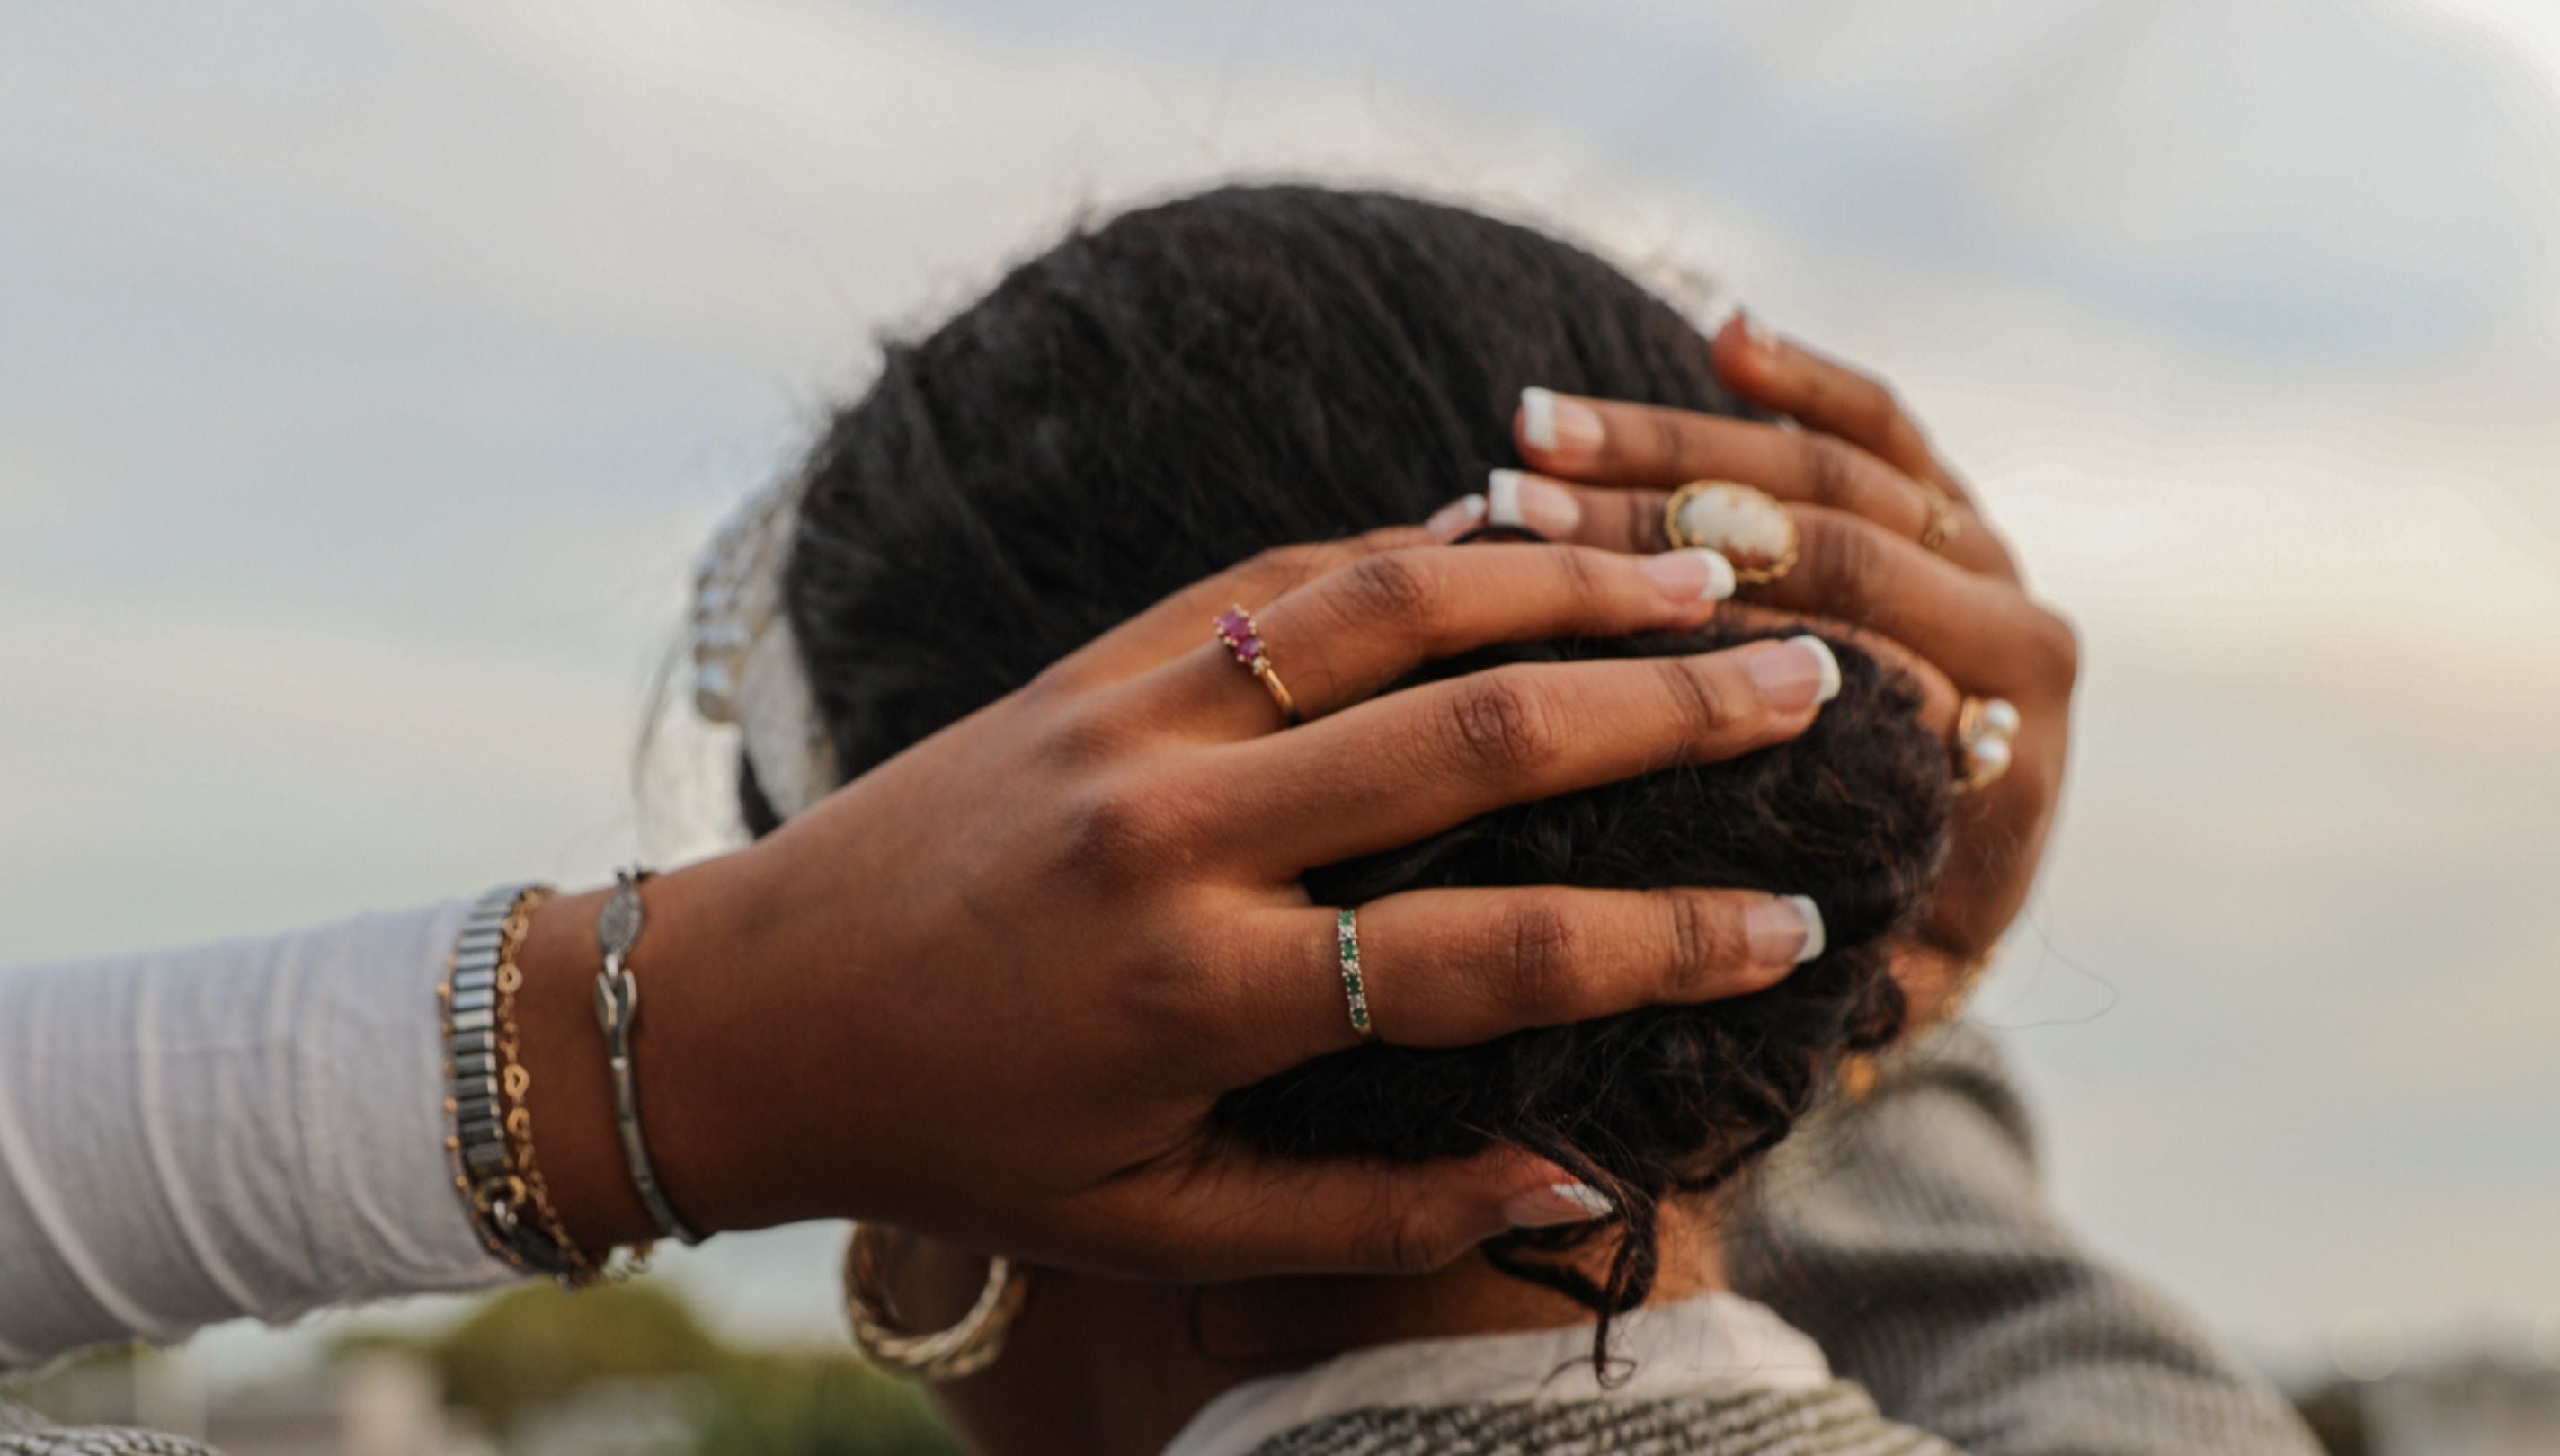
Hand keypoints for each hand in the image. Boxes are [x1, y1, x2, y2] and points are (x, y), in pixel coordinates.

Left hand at [520, 530, 1850, 1278]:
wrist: (742, 1013)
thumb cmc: (956, 1142)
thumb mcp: (1154, 1227)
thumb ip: (1374, 1219)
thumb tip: (1581, 1179)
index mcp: (1200, 989)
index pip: (1492, 951)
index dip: (1668, 941)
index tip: (1798, 926)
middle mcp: (1178, 827)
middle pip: (1476, 732)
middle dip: (1672, 709)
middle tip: (1818, 685)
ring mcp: (1130, 717)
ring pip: (1388, 608)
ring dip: (1564, 584)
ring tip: (1710, 580)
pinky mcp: (1094, 660)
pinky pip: (1283, 577)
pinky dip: (1414, 549)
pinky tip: (1518, 538)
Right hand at [1492, 314, 2077, 1023]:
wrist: (1971, 881)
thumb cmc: (1888, 940)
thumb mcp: (1885, 980)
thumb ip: (1853, 973)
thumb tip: (1780, 950)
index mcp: (2003, 737)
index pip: (1850, 647)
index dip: (1707, 622)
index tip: (1570, 609)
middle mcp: (2009, 626)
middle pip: (1834, 533)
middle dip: (1659, 512)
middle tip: (1516, 495)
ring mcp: (1982, 552)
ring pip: (1838, 463)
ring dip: (1680, 438)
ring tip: (1535, 428)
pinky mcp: (1949, 504)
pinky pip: (1881, 422)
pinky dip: (1804, 376)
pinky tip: (1722, 335)